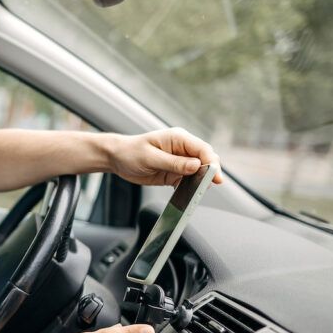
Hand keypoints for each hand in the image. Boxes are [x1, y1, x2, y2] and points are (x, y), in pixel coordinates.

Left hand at [108, 127, 223, 186]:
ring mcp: (179, 162)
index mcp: (178, 138)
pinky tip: (188, 194)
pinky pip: (187, 181)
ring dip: (200, 182)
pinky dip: (190, 187)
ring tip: (197, 192)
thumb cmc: (130, 152)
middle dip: (209, 173)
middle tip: (208, 186)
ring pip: (198, 172)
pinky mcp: (174, 173)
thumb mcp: (150, 158)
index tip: (215, 177)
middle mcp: (182, 149)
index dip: (212, 162)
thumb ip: (173, 163)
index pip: (202, 149)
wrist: (117, 158)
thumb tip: (195, 166)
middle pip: (205, 160)